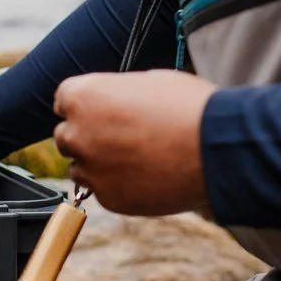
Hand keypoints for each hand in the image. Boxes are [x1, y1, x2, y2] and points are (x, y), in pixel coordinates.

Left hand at [53, 70, 214, 215]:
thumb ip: (116, 93)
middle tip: (118, 136)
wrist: (217, 148)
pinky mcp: (109, 199)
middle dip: (86, 135)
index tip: (99, 111)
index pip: (63, 100)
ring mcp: (92, 170)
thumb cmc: (189, 107)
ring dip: (97, 164)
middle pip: (65, 136)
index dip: (85, 105)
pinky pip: (102, 192)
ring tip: (134, 159)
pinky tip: (145, 176)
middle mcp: (78, 134)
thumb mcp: (148, 81)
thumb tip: (113, 103)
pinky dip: (117, 186)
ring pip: (80, 169)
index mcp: (83, 96)